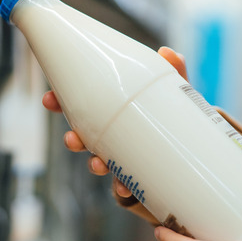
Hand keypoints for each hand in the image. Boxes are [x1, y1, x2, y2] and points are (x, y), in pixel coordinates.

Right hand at [41, 46, 187, 197]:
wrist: (193, 156)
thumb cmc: (176, 118)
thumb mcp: (176, 93)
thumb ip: (173, 72)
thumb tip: (168, 52)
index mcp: (114, 112)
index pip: (80, 106)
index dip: (60, 103)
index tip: (48, 99)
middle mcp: (113, 136)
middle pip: (84, 137)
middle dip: (74, 139)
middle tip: (71, 139)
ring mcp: (122, 160)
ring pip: (100, 163)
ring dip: (94, 165)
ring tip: (97, 165)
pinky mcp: (137, 180)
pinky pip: (125, 187)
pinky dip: (123, 188)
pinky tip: (125, 188)